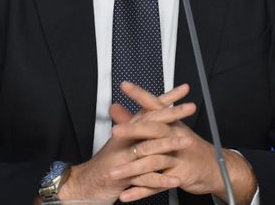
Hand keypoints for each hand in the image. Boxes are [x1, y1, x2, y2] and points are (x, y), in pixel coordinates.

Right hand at [57, 83, 195, 201]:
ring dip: (170, 145)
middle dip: (172, 114)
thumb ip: (131, 125)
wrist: (84, 184)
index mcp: (126, 130)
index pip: (147, 109)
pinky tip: (175, 179)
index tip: (183, 89)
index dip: (165, 99)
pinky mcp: (123, 177)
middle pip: (150, 123)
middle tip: (190, 108)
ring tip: (188, 142)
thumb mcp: (119, 142)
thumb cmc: (106, 164)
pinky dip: (161, 179)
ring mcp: (124, 158)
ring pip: (149, 149)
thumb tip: (144, 109)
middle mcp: (124, 140)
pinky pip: (145, 178)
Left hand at [108, 83, 257, 203]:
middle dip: (133, 131)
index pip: (155, 105)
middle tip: (115, 132)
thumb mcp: (168, 129)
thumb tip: (116, 108)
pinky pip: (157, 184)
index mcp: (172, 124)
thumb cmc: (188, 147)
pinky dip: (140, 191)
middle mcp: (176, 137)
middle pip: (154, 130)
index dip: (140, 95)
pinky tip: (126, 194)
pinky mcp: (178, 176)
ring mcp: (178, 157)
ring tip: (113, 173)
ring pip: (153, 160)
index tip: (125, 86)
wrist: (216, 167)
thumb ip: (138, 119)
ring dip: (131, 168)